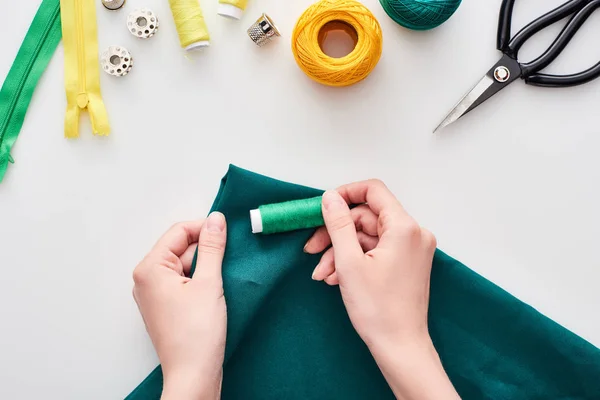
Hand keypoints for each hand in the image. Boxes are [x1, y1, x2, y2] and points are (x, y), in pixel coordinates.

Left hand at [133, 212, 227, 399]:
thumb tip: (216, 219)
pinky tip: (214, 292)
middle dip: (206, 251)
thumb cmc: (197, 334)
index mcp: (150, 268)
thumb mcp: (209, 282)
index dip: (204, 228)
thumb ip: (212, 246)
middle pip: (181, 248)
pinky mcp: (165, 306)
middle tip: (228, 262)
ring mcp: (154, 294)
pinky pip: (183, 281)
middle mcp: (146, 279)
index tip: (228, 233)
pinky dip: (200, 281)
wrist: (193, 375)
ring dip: (205, 267)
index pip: (179, 232)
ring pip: (184, 265)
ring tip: (221, 283)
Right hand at [304, 181, 458, 399]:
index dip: (345, 194)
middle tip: (312, 249)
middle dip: (336, 233)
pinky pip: (376, 250)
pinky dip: (355, 260)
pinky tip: (336, 277)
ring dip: (341, 251)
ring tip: (323, 273)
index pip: (373, 191)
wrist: (400, 347)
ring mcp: (412, 249)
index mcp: (404, 228)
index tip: (324, 207)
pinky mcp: (407, 263)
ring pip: (367, 236)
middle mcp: (414, 233)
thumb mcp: (349, 262)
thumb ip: (338, 224)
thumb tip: (330, 197)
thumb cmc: (378, 309)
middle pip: (366, 217)